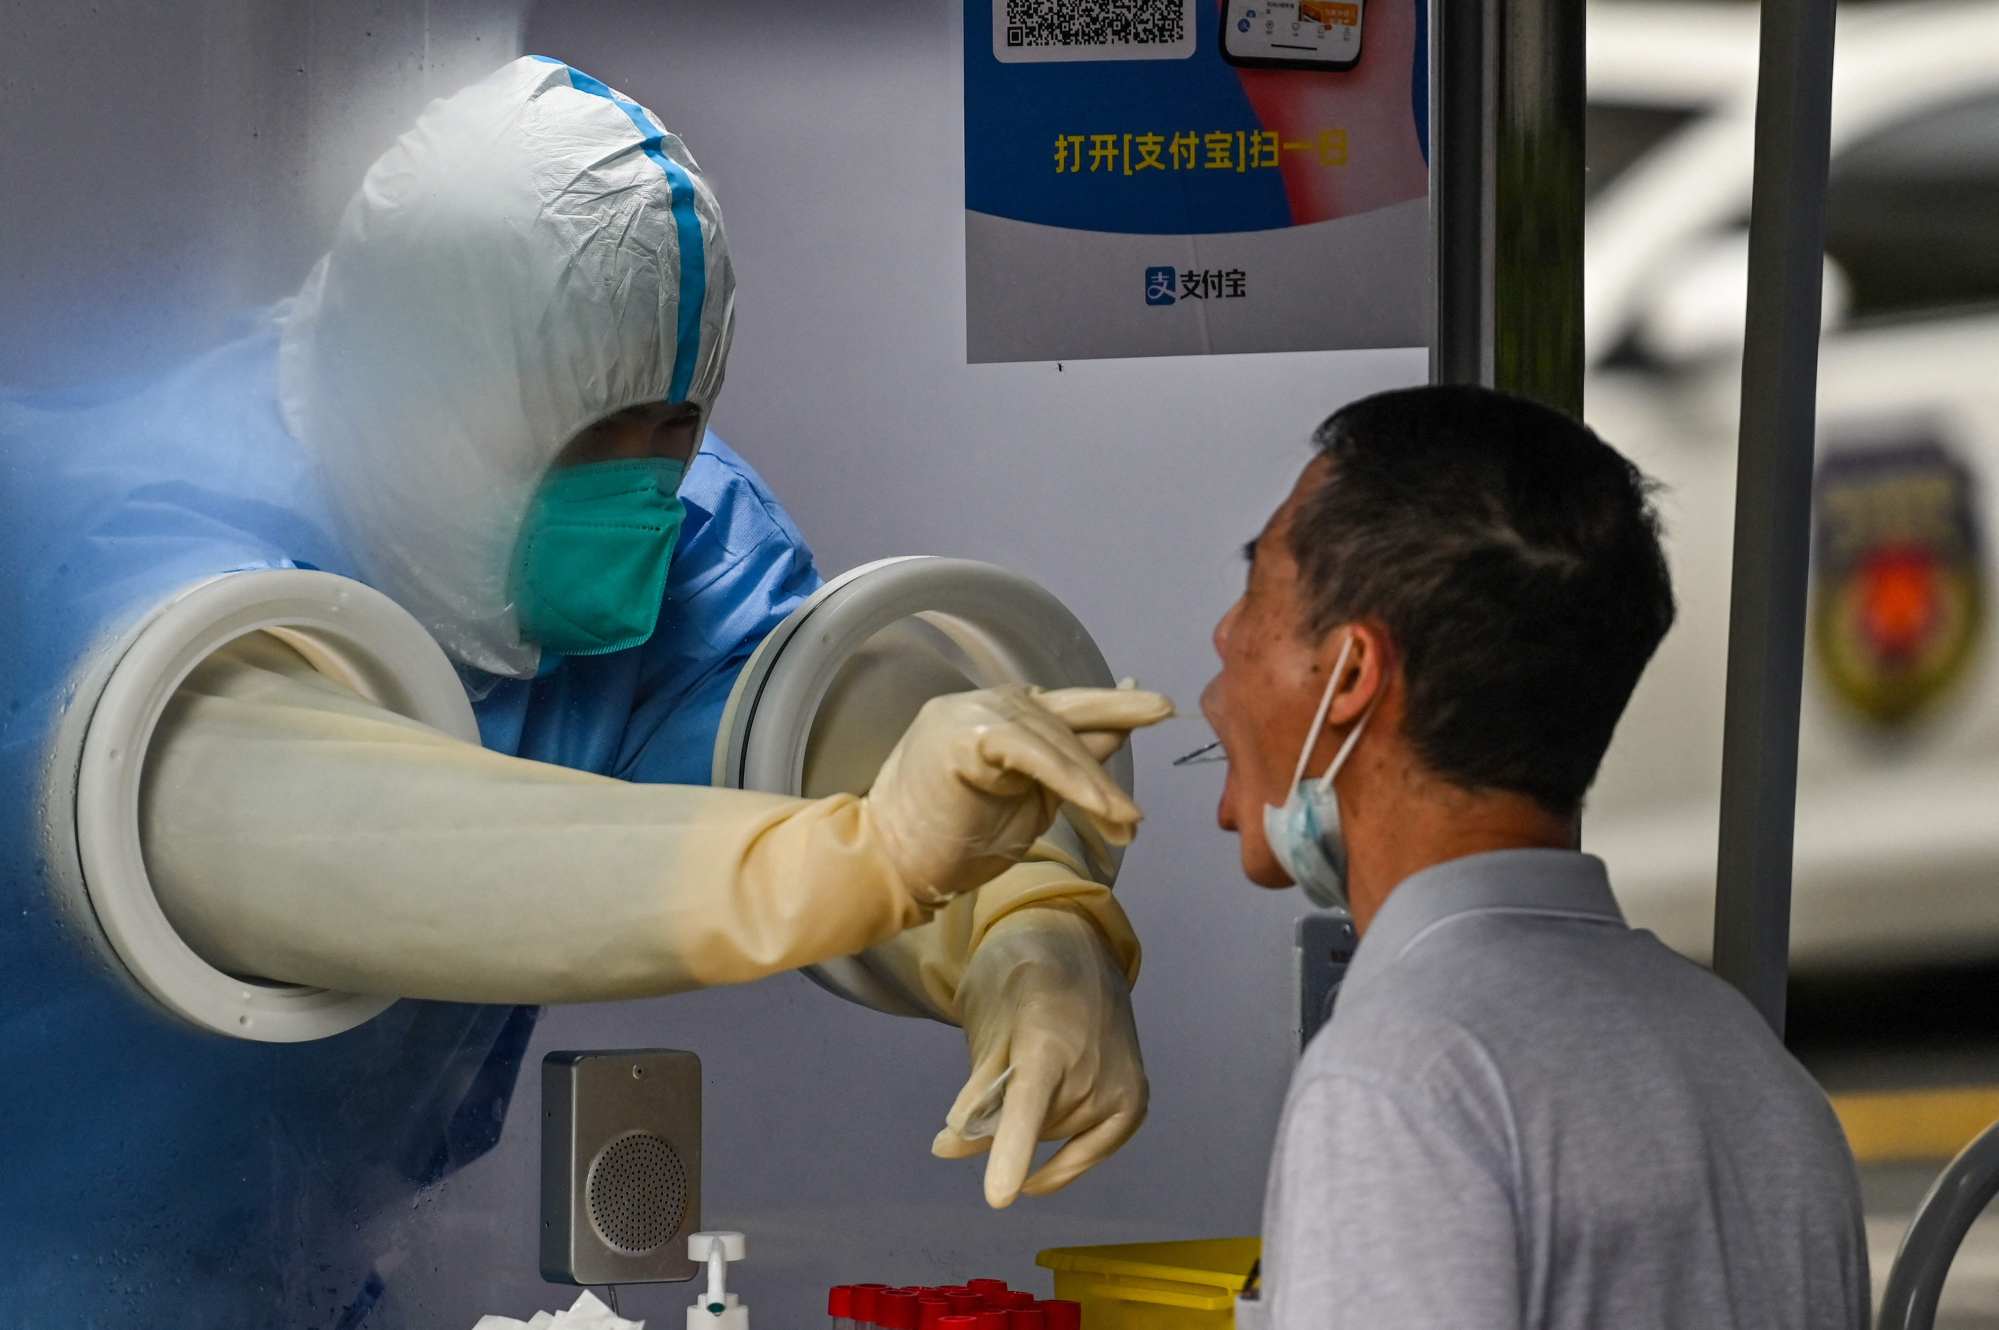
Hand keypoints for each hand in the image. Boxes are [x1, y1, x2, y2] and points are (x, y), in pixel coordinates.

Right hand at [867, 685, 1172, 905]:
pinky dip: (1072, 780)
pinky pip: (1034, 755)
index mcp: (997, 716)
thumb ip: (1065, 772)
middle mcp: (986, 704)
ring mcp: (972, 713)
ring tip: (1129, 818)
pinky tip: (1103, 805)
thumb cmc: (953, 843)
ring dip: (1097, 782)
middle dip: (1117, 714)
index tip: (1150, 704)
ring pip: (1054, 739)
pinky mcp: (967, 736)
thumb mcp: (1028, 802)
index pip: (1061, 709)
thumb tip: (1117, 742)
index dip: (1107, 708)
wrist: (893, 864)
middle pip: (1063, 713)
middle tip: (1165, 711)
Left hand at [931, 906, 1147, 1207]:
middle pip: (1032, 1129)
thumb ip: (972, 1097)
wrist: (1077, 953)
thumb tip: (947, 1150)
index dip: (1011, 1151)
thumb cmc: (1020, 986)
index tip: (999, 1198)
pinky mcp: (1135, 1104)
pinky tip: (1039, 1165)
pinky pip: (1089, 1150)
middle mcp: (1092, 1070)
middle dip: (1007, 1122)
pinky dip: (1062, 1158)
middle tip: (1004, 1075)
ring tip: (1040, 1073)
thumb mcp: (986, 1030)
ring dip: (1037, 1126)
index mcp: (1046, 1043)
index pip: (1026, 1108)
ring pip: (1057, 1139)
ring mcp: (1120, 1089)